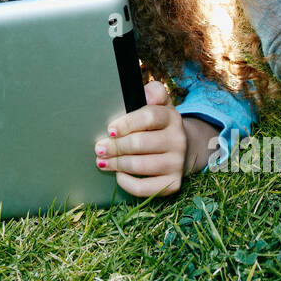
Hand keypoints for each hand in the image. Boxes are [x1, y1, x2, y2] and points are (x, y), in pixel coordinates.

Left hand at [95, 81, 188, 197]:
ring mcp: (177, 163)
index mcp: (171, 117)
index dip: (126, 123)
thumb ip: (154, 92)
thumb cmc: (158, 124)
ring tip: (102, 161)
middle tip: (99, 148)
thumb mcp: (159, 104)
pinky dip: (127, 183)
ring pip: (139, 165)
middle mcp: (178, 140)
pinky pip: (145, 188)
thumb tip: (147, 94)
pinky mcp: (173, 184)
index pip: (149, 117)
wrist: (181, 148)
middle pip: (139, 143)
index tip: (110, 130)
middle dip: (114, 146)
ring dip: (116, 164)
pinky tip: (119, 175)